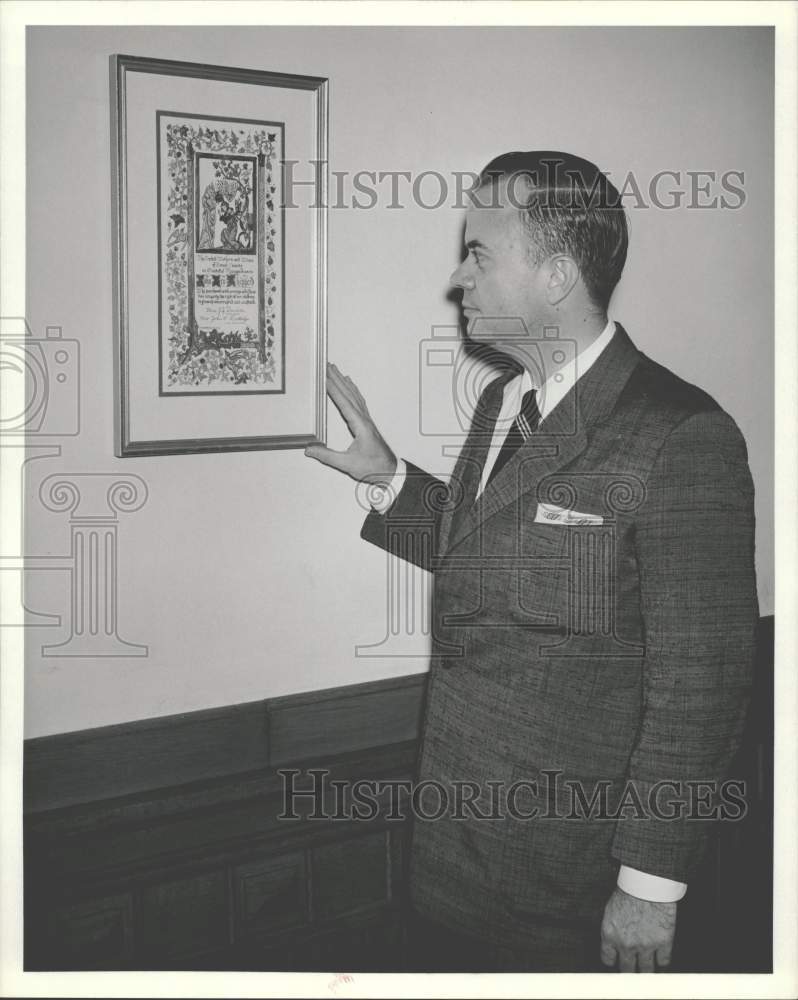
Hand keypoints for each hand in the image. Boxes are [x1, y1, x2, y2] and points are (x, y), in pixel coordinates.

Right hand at [305, 363, 396, 484]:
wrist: (389, 471)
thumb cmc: (372, 467)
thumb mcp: (347, 464)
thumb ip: (327, 456)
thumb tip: (309, 449)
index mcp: (360, 426)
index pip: (344, 403)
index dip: (333, 389)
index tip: (324, 377)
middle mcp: (364, 419)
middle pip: (349, 394)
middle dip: (337, 379)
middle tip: (327, 365)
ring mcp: (367, 420)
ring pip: (355, 395)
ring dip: (344, 382)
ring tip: (336, 370)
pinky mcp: (367, 423)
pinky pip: (359, 400)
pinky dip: (352, 390)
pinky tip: (350, 385)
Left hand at [600, 886, 675, 971]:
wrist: (647, 883)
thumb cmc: (628, 890)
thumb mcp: (611, 909)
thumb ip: (612, 928)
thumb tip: (614, 939)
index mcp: (609, 934)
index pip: (608, 959)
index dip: (614, 960)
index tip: (617, 959)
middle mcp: (626, 944)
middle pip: (626, 969)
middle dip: (630, 967)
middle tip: (633, 965)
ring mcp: (645, 946)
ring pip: (646, 970)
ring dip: (646, 967)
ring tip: (648, 964)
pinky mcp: (663, 943)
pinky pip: (664, 961)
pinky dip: (663, 959)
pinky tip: (661, 954)